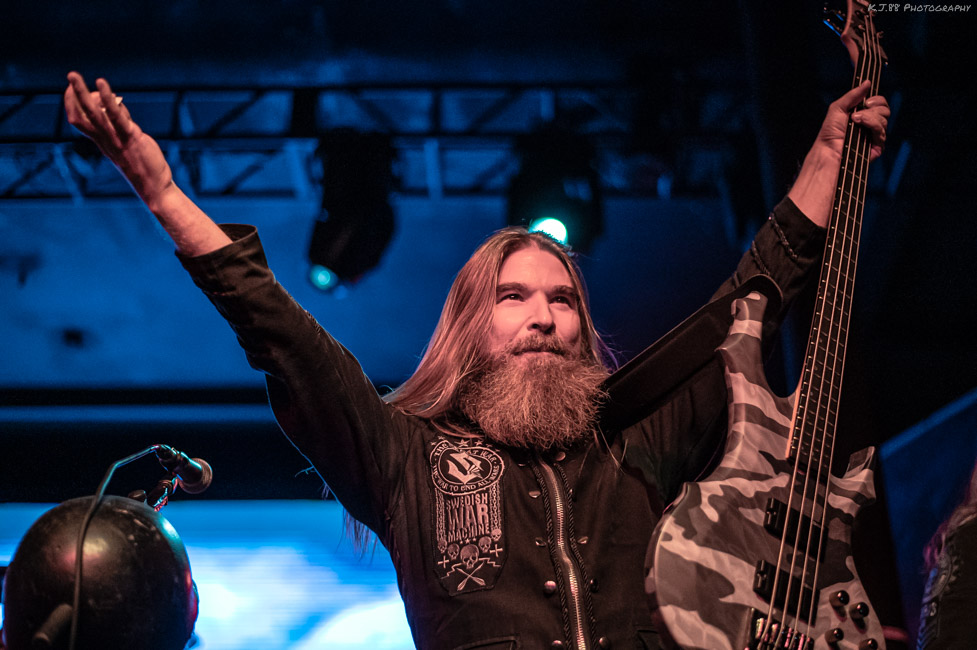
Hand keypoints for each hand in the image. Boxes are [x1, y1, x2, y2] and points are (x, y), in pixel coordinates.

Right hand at [64, 72, 173, 210]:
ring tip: (73, 75)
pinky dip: (108, 99)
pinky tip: (102, 84)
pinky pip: (115, 116)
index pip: (80, 123)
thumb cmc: (144, 167)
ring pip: (92, 113)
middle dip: (74, 95)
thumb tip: (118, 107)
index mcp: (103, 143)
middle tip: (71, 75)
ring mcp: (116, 139)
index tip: (73, 91)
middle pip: (81, 116)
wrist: (154, 188)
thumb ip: (122, 127)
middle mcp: (105, 141)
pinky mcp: (130, 137)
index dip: (74, 106)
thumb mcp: (129, 144)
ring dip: (82, 93)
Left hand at [814, 80, 889, 161]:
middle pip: (885, 110)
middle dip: (874, 108)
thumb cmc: (830, 132)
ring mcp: (874, 136)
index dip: (877, 100)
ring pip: (884, 120)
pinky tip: (860, 125)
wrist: (828, 149)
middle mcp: (870, 125)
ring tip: (855, 120)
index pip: (880, 104)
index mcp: (864, 115)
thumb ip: (853, 95)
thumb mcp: (838, 108)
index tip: (867, 101)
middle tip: (859, 111)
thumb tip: (867, 82)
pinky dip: (872, 125)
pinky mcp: (877, 146)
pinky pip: (882, 132)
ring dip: (869, 117)